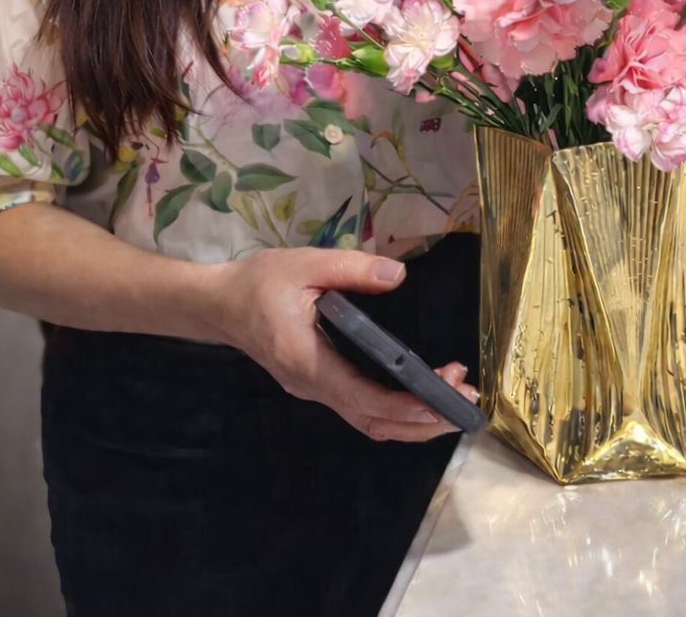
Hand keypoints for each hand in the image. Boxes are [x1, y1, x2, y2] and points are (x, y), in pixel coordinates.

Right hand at [209, 247, 478, 442]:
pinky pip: (361, 410)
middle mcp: (313, 387)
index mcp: (309, 362)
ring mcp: (313, 391)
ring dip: (413, 419)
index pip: (367, 399)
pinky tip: (419, 395)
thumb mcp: (304, 264)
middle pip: (375, 422)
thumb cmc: (259, 282)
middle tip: (466, 401)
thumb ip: (351, 269)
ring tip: (453, 400)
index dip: (410, 405)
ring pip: (369, 422)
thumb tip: (398, 276)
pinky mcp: (316, 385)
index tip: (447, 394)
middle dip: (424, 419)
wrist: (218, 303)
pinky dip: (394, 411)